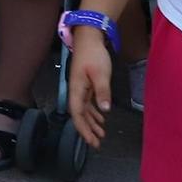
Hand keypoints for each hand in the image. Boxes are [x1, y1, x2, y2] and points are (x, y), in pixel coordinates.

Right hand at [67, 28, 113, 148]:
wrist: (89, 38)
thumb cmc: (93, 55)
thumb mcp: (101, 74)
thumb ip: (102, 92)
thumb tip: (104, 110)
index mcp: (77, 89)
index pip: (77, 113)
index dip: (83, 128)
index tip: (91, 140)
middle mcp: (76, 90)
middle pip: (79, 114)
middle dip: (87, 129)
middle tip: (96, 143)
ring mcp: (81, 87)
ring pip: (84, 109)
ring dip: (91, 122)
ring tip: (100, 134)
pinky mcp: (86, 83)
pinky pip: (88, 102)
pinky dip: (94, 112)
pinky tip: (101, 117)